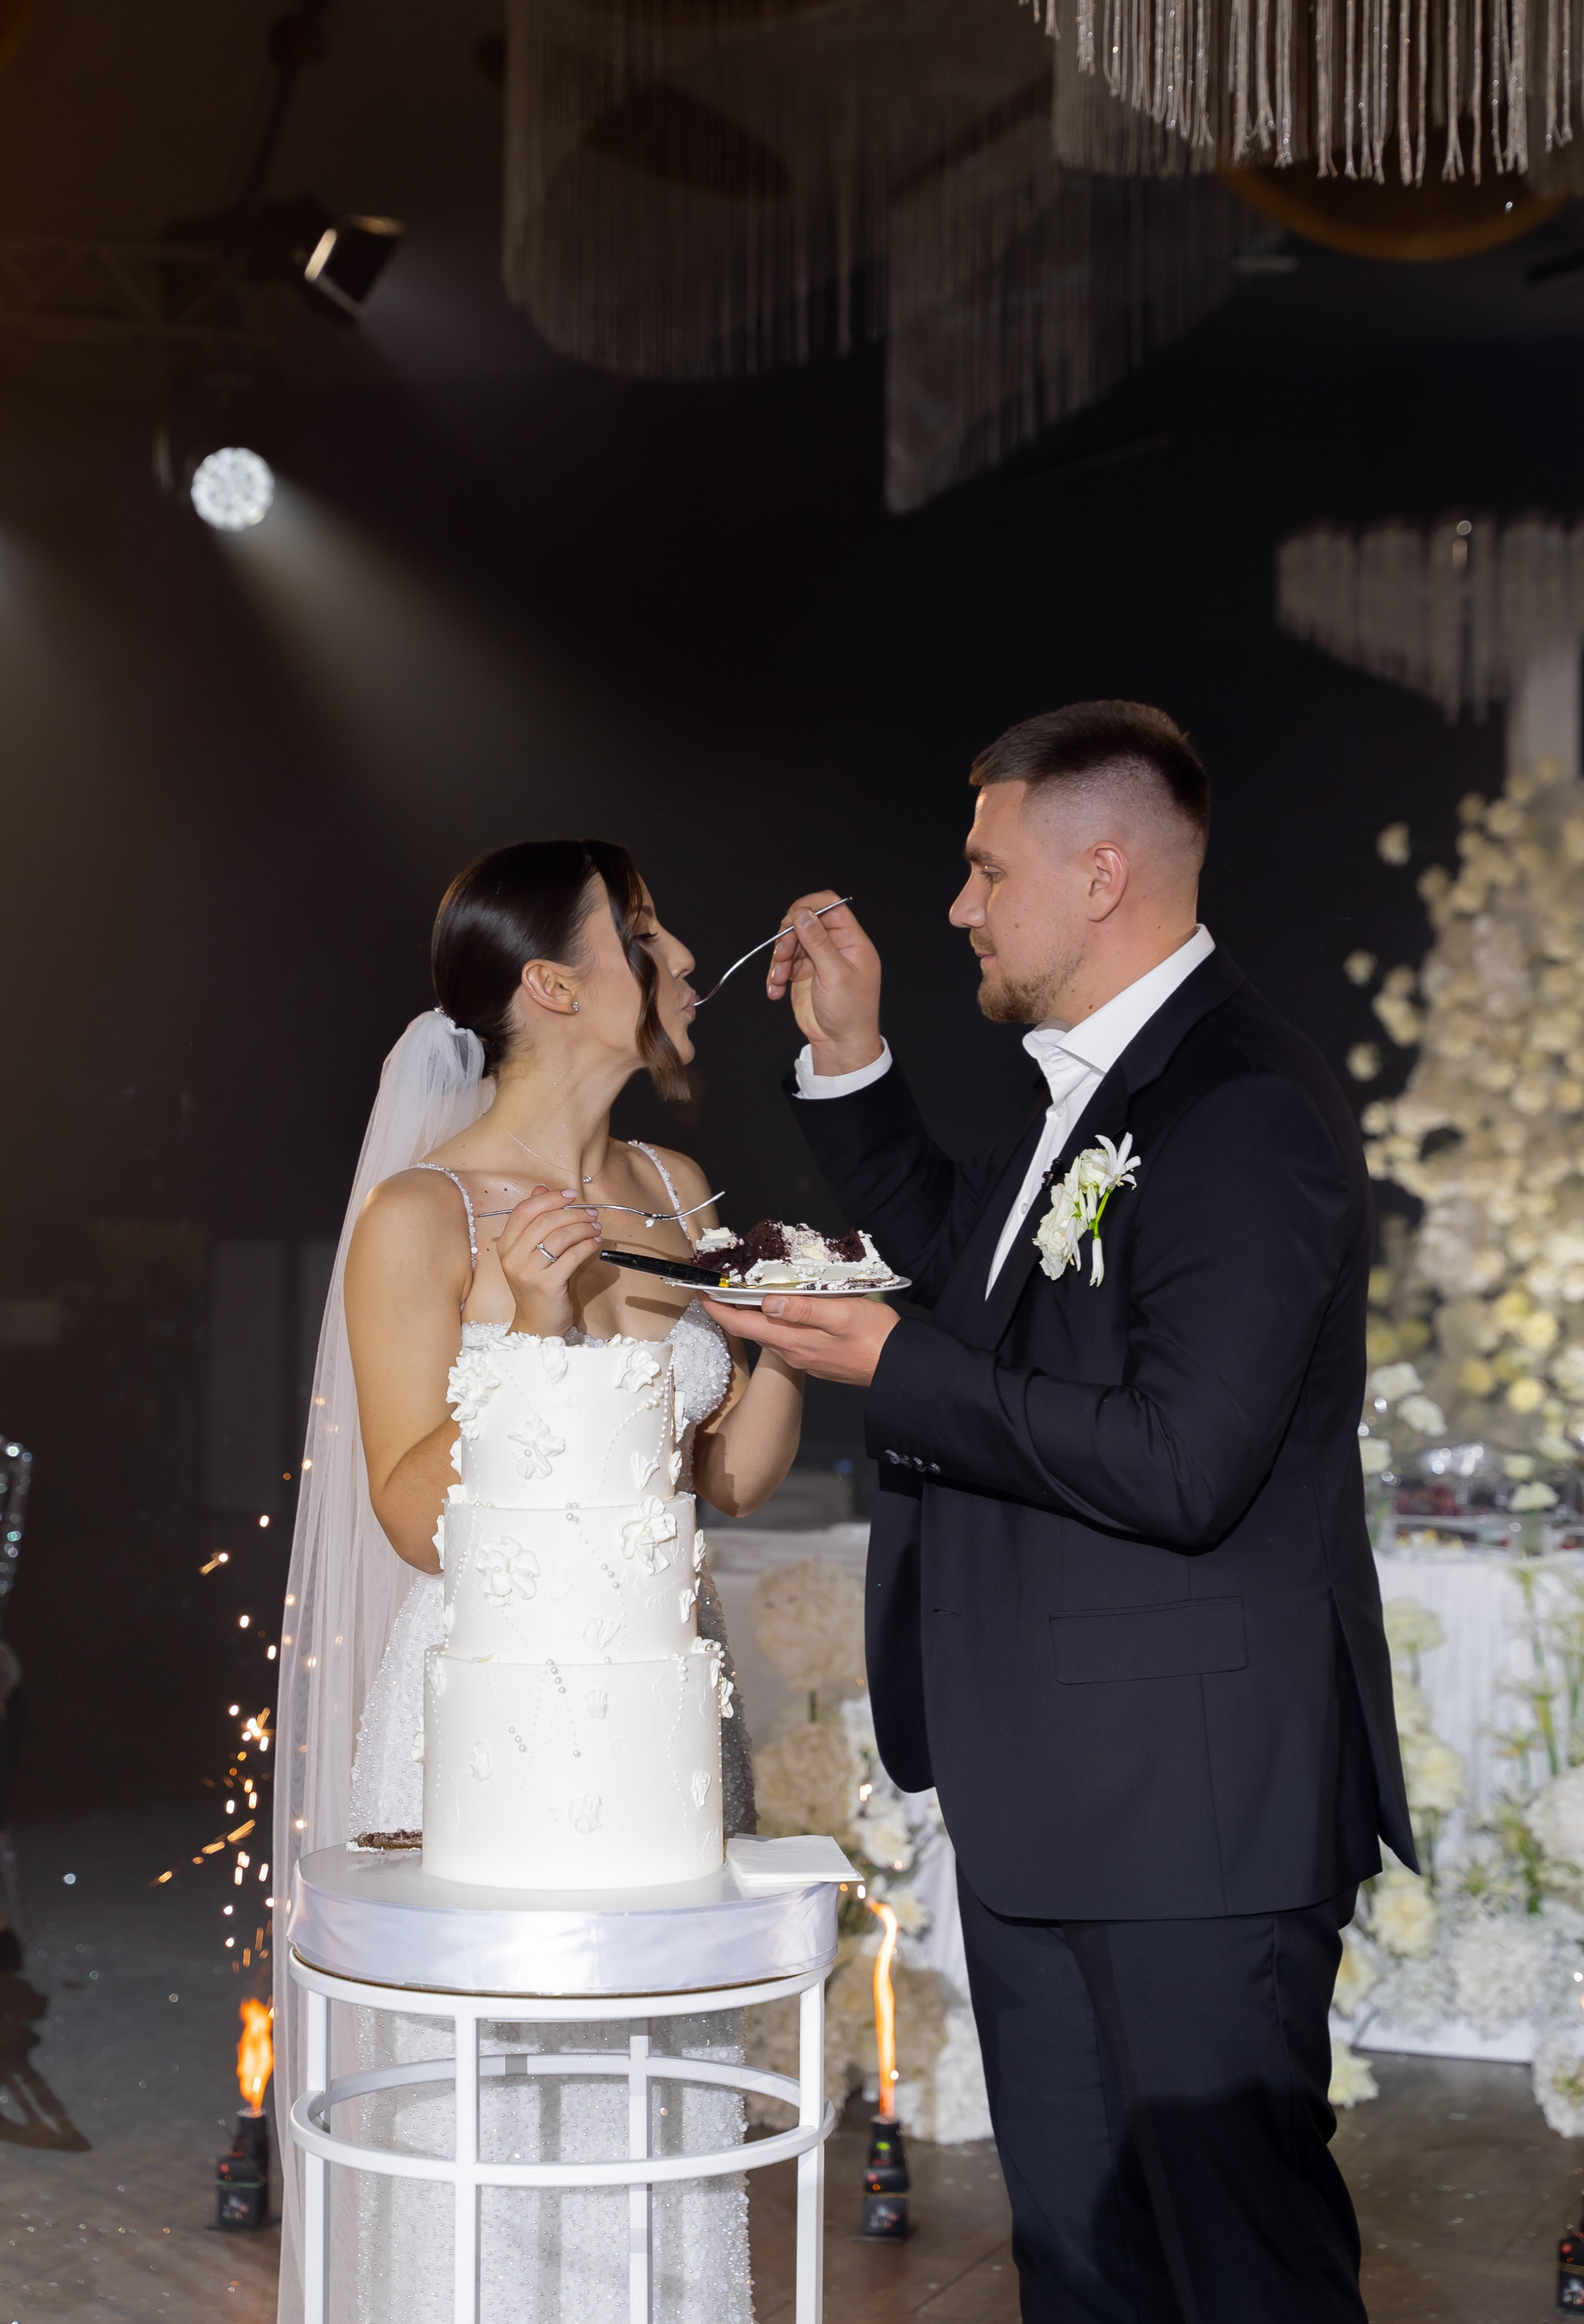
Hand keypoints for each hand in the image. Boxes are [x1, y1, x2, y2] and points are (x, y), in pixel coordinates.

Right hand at [495, 1185, 601, 1336]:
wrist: (536, 1324)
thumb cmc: (536, 1286)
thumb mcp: (529, 1253)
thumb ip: (534, 1221)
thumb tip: (541, 1189)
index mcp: (505, 1246)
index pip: (523, 1211)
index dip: (549, 1198)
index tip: (571, 1195)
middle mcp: (512, 1258)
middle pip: (544, 1221)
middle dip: (573, 1213)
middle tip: (591, 1214)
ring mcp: (528, 1272)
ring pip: (559, 1237)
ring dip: (583, 1228)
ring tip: (596, 1228)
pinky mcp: (547, 1285)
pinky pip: (572, 1256)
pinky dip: (587, 1246)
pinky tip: (595, 1243)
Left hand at [701, 1290, 898, 1386]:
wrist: (898, 1368)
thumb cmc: (874, 1337)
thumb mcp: (840, 1315)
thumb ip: (803, 1309)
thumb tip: (767, 1303)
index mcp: (792, 1340)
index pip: (742, 1323)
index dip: (718, 1308)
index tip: (702, 1290)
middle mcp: (792, 1352)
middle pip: (751, 1328)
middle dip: (730, 1308)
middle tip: (720, 1284)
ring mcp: (803, 1357)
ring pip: (768, 1333)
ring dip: (752, 1314)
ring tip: (744, 1292)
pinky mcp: (816, 1359)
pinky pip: (785, 1338)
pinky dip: (773, 1322)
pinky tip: (780, 1309)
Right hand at [765, 894, 882, 1076]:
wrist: (839, 1044)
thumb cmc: (850, 1013)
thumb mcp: (835, 974)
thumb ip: (817, 941)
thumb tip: (802, 913)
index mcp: (851, 941)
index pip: (831, 907)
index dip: (810, 906)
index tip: (791, 917)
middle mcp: (835, 947)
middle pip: (805, 923)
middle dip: (788, 937)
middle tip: (782, 955)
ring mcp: (817, 960)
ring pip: (790, 943)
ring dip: (779, 959)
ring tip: (779, 979)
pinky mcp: (802, 975)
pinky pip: (783, 964)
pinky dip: (775, 976)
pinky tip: (776, 990)